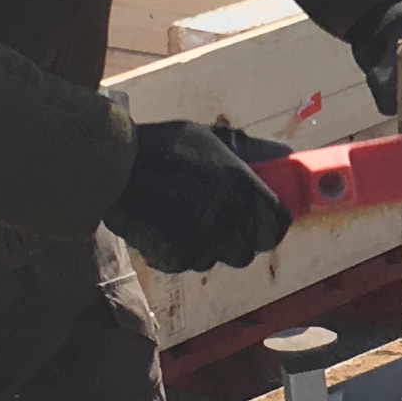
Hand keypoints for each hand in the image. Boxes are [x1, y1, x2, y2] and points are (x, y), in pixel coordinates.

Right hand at [106, 119, 292, 273]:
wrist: (116, 169)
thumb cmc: (166, 147)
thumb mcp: (212, 139)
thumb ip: (251, 152)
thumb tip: (285, 154)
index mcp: (243, 191)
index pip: (278, 226)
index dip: (272, 223)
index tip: (264, 215)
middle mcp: (228, 223)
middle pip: (249, 249)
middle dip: (241, 237)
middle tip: (224, 217)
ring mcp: (200, 246)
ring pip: (217, 258)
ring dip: (210, 245)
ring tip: (189, 218)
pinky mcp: (174, 260)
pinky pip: (188, 262)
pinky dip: (182, 251)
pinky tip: (168, 227)